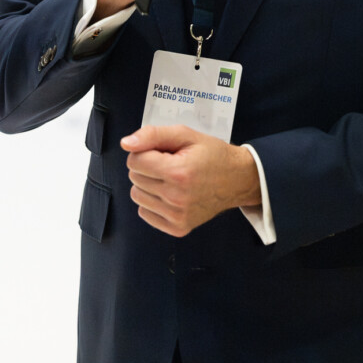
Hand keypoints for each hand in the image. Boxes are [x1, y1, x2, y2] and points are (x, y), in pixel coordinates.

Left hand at [121, 125, 261, 237]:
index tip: (163, 151)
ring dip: (148, 183)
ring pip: (137, 196)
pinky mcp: (178, 228)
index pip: (135, 161)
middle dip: (147, 166)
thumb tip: (126, 144)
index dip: (145, 151)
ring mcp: (177, 216)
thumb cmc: (212, 154)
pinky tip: (170, 193)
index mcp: (178, 172)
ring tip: (170, 178)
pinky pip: (145, 213)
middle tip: (170, 162)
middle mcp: (176, 198)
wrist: (237, 179)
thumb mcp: (186, 135)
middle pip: (135, 177)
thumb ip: (153, 135)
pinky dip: (152, 201)